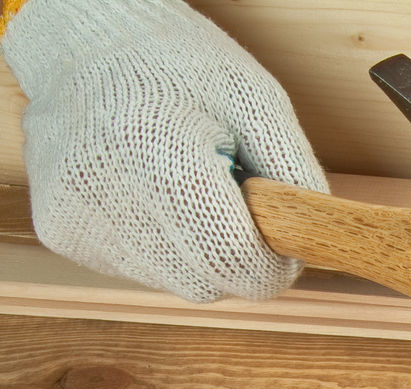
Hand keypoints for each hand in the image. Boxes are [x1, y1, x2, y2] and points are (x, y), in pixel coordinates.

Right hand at [3, 0, 327, 301]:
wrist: (85, 47)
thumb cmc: (179, 67)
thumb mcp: (258, 101)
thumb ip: (294, 173)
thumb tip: (314, 239)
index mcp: (159, 151)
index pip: (236, 260)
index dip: (274, 264)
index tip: (287, 246)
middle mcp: (106, 189)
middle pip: (209, 284)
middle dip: (240, 260)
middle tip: (242, 211)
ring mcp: (75, 215)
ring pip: (177, 284)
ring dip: (201, 255)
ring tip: (191, 192)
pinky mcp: (60, 231)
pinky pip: (143, 271)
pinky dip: (164, 247)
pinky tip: (156, 198)